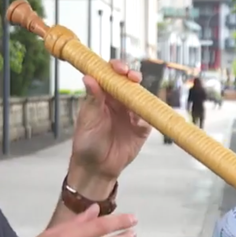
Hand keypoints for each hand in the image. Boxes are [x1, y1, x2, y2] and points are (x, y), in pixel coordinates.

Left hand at [70, 60, 152, 186]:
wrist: (96, 168)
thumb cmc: (87, 143)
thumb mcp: (88, 120)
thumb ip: (92, 99)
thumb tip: (89, 77)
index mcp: (102, 96)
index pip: (110, 76)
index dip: (116, 68)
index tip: (118, 68)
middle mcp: (118, 102)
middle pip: (129, 82)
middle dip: (132, 76)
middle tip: (132, 77)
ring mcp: (131, 114)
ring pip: (140, 97)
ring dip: (141, 93)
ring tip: (137, 94)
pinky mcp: (141, 128)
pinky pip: (148, 117)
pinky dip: (147, 115)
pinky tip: (140, 118)